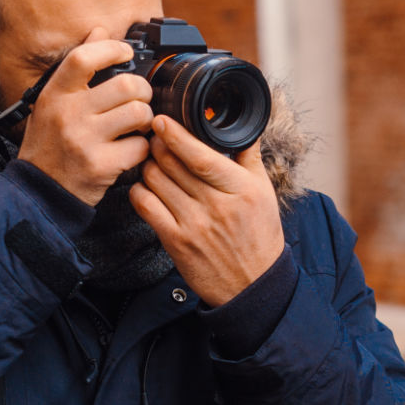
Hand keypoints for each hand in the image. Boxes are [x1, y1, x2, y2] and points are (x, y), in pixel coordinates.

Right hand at [16, 28, 152, 204]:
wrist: (39, 191)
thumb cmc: (49, 143)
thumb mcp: (53, 102)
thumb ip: (77, 68)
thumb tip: (99, 31)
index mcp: (55, 94)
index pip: (84, 58)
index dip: (112, 48)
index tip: (126, 51)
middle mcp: (68, 114)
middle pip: (126, 86)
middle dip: (143, 91)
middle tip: (139, 99)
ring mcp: (85, 141)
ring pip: (139, 114)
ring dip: (146, 119)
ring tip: (137, 125)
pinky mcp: (101, 166)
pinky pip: (140, 146)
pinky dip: (142, 148)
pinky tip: (131, 149)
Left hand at [129, 117, 284, 305]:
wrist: (253, 284)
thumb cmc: (259, 236)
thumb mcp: (264, 193)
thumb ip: (250, 157)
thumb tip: (244, 128)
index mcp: (241, 189)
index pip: (201, 156)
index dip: (176, 135)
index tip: (162, 121)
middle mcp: (216, 206)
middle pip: (173, 164)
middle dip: (159, 145)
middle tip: (156, 137)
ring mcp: (194, 225)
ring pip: (155, 181)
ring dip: (149, 166)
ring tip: (153, 162)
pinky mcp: (176, 242)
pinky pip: (146, 206)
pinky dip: (140, 191)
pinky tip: (146, 188)